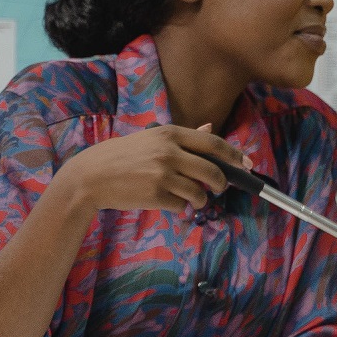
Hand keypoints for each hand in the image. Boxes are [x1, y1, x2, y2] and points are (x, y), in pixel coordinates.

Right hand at [51, 123, 251, 214]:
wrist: (91, 176)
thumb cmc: (123, 156)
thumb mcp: (152, 138)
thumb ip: (183, 137)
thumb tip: (210, 129)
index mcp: (170, 134)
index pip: (214, 144)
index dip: (234, 155)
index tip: (245, 164)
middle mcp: (169, 152)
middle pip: (213, 171)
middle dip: (222, 183)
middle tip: (219, 188)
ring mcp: (162, 174)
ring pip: (199, 192)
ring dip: (201, 200)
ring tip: (193, 199)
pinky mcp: (155, 195)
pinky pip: (182, 205)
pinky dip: (181, 207)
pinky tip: (169, 201)